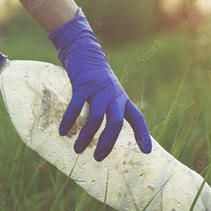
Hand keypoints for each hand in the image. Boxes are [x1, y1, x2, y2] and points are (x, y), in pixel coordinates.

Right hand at [48, 9, 151, 160]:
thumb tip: (105, 135)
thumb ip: (110, 110)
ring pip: (95, 117)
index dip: (143, 134)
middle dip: (107, 142)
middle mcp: (113, 95)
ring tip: (77, 149)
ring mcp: (98, 89)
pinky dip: (69, 121)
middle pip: (116, 122)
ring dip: (86, 136)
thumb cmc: (96, 78)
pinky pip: (76, 107)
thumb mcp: (109, 93)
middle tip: (98, 158)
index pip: (137, 118)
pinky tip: (63, 132)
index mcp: (122, 99)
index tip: (147, 151)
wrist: (85, 52)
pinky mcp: (83, 85)